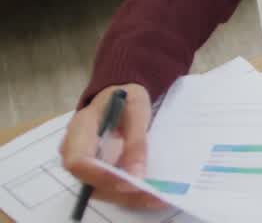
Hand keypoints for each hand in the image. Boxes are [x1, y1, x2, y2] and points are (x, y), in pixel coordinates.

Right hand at [60, 83, 163, 208]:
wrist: (118, 93)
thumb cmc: (125, 97)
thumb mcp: (136, 110)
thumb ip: (135, 142)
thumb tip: (136, 175)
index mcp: (80, 129)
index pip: (78, 161)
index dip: (100, 176)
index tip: (128, 182)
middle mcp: (74, 149)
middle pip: (88, 181)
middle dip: (120, 192)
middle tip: (152, 196)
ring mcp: (83, 161)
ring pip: (98, 189)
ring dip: (127, 197)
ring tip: (156, 198)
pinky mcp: (94, 169)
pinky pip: (107, 186)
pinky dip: (128, 193)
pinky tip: (149, 194)